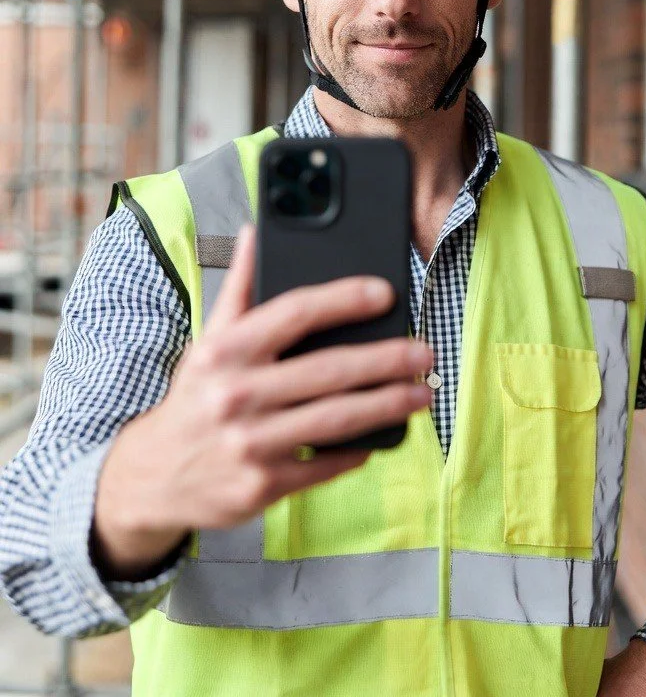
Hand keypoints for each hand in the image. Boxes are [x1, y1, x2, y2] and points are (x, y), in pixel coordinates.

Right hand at [93, 224, 433, 578]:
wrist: (152, 475)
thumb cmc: (195, 397)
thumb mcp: (208, 340)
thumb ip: (240, 286)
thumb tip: (255, 230)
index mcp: (226, 350)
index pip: (295, 312)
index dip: (343, 298)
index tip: (385, 292)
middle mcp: (237, 394)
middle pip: (328, 370)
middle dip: (385, 360)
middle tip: (423, 352)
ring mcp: (250, 443)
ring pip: (335, 419)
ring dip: (386, 404)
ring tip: (420, 392)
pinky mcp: (262, 485)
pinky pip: (324, 464)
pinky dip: (357, 449)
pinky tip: (383, 434)